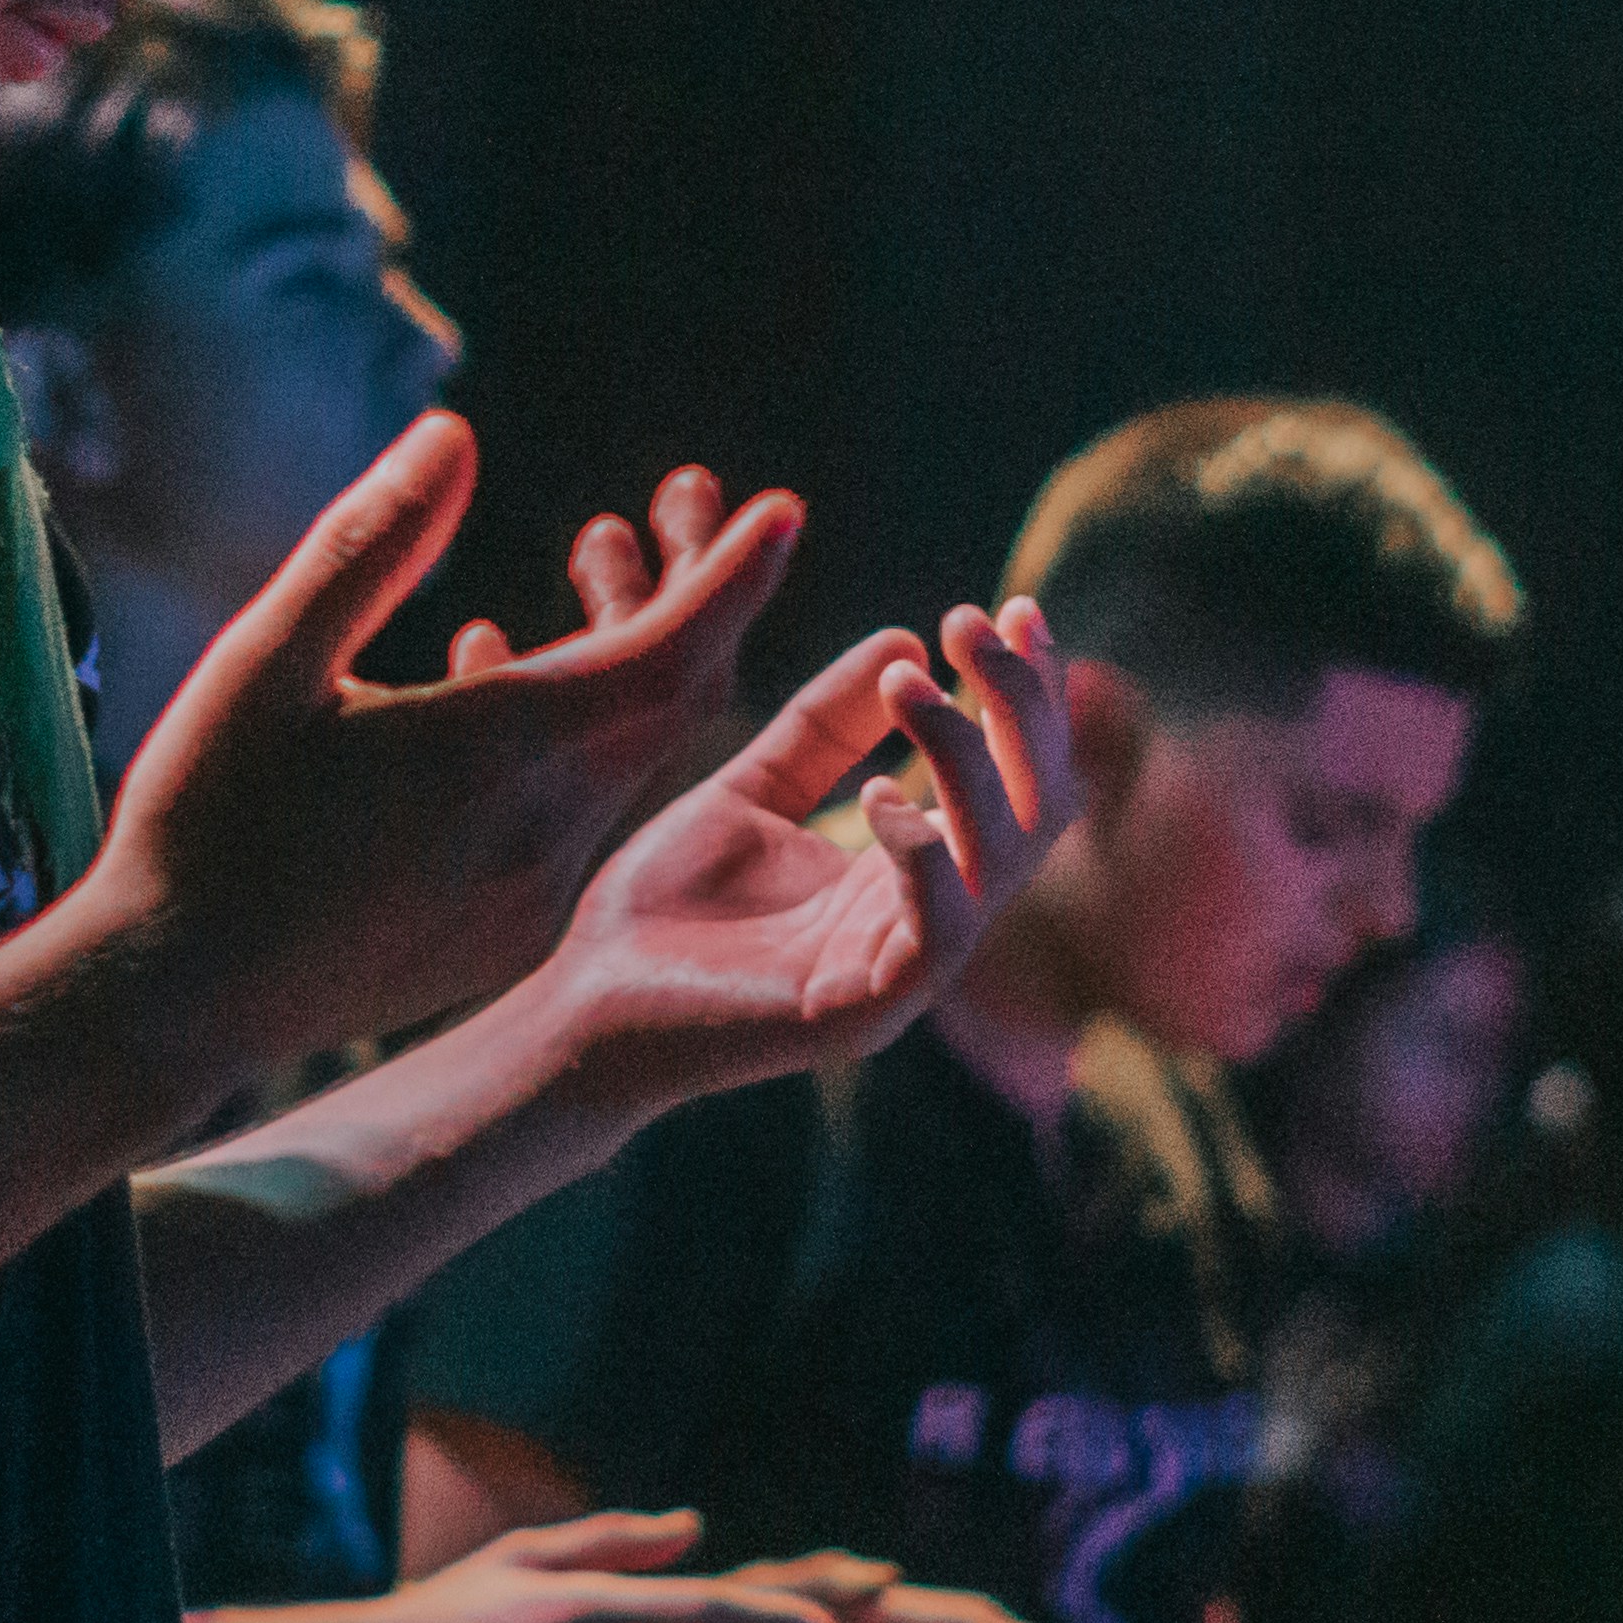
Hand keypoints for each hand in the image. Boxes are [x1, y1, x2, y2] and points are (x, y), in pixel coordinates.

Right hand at [100, 418, 806, 1079]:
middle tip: (676, 503)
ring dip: (625, 659)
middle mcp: (544, 826)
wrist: (174, 1002)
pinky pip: (577, 811)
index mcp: (498, 749)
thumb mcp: (268, 657)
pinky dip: (573, 732)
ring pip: (623, 753)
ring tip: (590, 560)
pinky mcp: (506, 931)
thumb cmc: (206, 820)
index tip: (783, 511)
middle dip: (691, 595)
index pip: (665, 651)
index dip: (733, 577)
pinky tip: (494, 678)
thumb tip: (454, 435)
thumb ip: (371, 542)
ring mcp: (533, 889)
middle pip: (667, 698)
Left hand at [520, 584, 1071, 1126]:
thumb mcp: (752, 789)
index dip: (1026, 694)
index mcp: (914, 870)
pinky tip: (882, 796)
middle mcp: (928, 919)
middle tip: (971, 622)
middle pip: (1037, 810)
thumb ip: (824, 728)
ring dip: (969, 759)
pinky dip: (926, 857)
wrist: (585, 1004)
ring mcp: (901, 972)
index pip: (1016, 778)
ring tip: (910, 689)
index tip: (1007, 608)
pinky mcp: (861, 1014)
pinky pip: (937, 936)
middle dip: (1020, 708)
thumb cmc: (665, 909)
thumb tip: (904, 641)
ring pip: (999, 863)